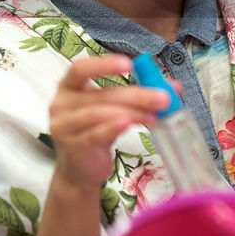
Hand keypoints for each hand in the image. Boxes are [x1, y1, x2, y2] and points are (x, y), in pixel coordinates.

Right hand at [49, 55, 170, 192]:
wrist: (79, 170)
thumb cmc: (96, 131)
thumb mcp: (115, 109)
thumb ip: (139, 95)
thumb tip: (174, 87)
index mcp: (68, 86)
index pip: (81, 68)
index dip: (104, 64)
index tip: (130, 65)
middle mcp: (61, 104)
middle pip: (100, 95)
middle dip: (135, 95)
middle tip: (162, 98)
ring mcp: (63, 126)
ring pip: (98, 114)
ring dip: (130, 113)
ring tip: (154, 116)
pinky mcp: (71, 147)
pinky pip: (94, 135)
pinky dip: (112, 128)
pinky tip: (128, 124)